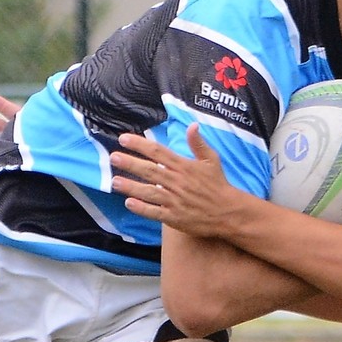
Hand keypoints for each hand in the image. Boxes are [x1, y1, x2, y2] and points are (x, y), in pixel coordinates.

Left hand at [110, 124, 232, 236]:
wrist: (228, 211)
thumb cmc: (218, 185)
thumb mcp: (211, 160)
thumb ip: (198, 143)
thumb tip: (192, 125)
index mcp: (183, 166)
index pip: (158, 152)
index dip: (139, 145)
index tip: (123, 139)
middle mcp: (177, 182)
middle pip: (149, 170)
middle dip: (130, 163)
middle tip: (113, 157)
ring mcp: (174, 200)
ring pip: (149, 192)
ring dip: (131, 186)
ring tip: (114, 181)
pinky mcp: (174, 217)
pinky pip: (155, 212)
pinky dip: (142, 208)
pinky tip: (129, 203)